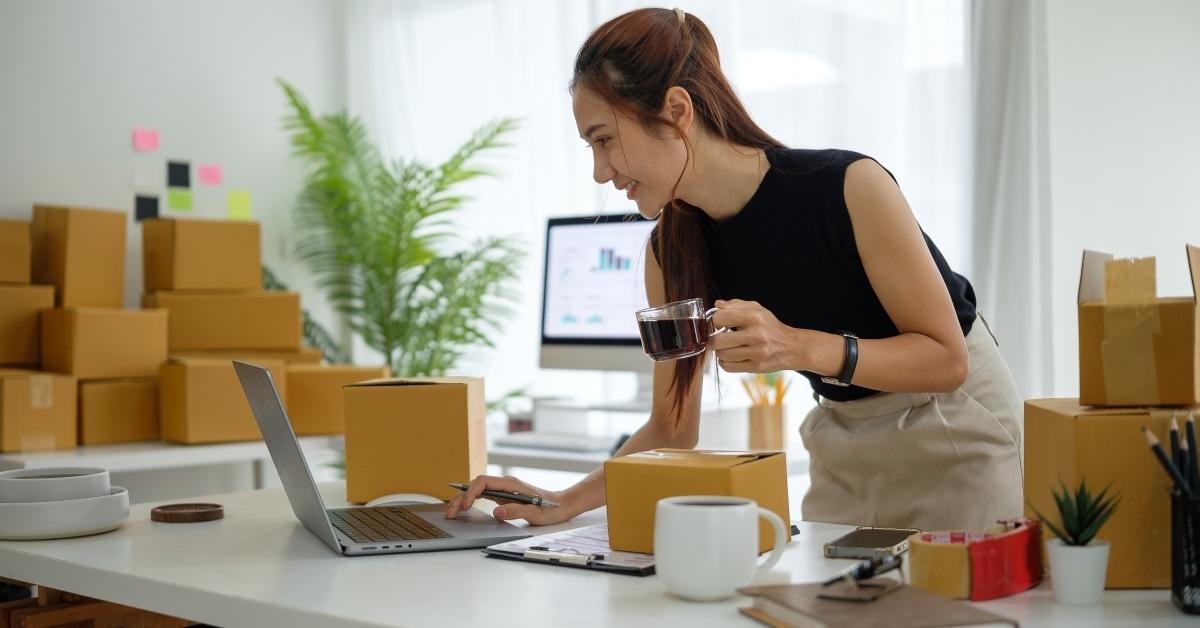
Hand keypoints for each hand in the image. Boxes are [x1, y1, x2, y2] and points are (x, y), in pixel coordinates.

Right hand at [442, 474, 571, 525]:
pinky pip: (482, 495)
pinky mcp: (503, 495)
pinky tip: (463, 508)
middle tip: (450, 513)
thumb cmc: (550, 509)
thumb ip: (516, 511)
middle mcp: (505, 484)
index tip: (466, 506)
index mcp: (511, 484)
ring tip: (451, 512)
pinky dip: (471, 501)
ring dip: (463, 499)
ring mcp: (503, 489)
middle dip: (461, 497)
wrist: (560, 505)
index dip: (471, 492)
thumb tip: (496, 511)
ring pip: (477, 490)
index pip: (484, 482)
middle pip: (476, 485)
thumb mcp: (535, 513)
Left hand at [708, 299, 802, 372]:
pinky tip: (732, 356)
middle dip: (714, 339)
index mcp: (755, 317)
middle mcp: (757, 335)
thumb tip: (717, 305)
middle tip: (718, 338)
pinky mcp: (756, 367)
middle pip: (717, 341)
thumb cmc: (771, 327)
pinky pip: (728, 367)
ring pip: (722, 355)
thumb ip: (736, 305)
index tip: (720, 324)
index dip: (716, 321)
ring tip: (728, 347)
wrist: (792, 347)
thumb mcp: (757, 310)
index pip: (720, 319)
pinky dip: (725, 362)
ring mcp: (757, 353)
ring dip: (720, 351)